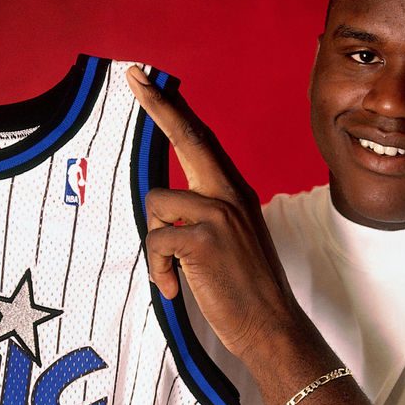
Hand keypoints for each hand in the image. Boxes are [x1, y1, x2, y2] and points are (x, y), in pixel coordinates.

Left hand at [125, 66, 301, 360]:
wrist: (272, 328)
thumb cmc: (242, 291)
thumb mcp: (226, 241)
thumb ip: (199, 216)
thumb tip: (161, 207)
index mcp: (232, 194)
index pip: (200, 142)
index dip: (172, 110)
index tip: (147, 82)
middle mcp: (229, 195)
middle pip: (187, 138)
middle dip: (158, 106)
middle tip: (132, 76)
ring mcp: (219, 214)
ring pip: (155, 205)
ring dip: (155, 244)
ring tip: (175, 273)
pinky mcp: (204, 239)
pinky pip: (156, 241)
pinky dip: (158, 271)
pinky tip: (176, 290)